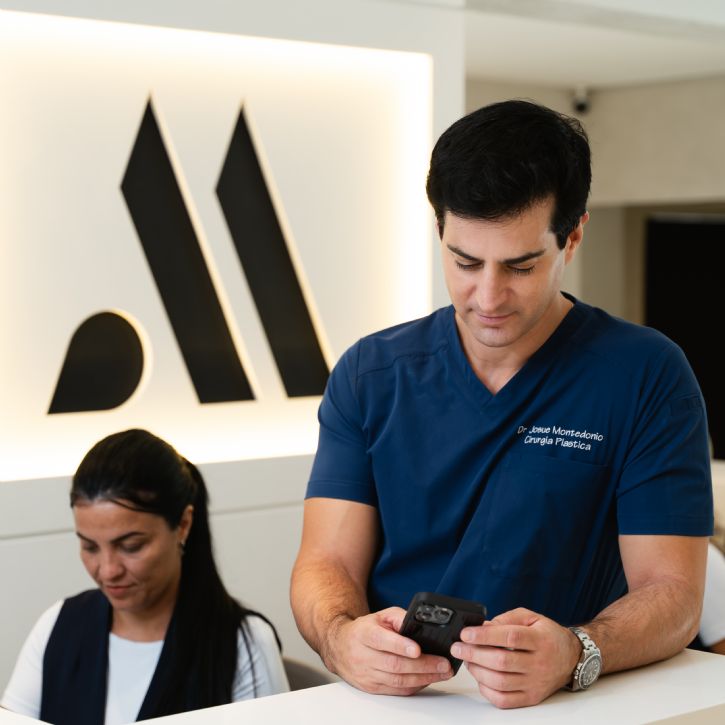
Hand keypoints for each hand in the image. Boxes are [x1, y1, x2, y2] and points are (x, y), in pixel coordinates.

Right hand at [324, 606, 452, 694]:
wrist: (339, 647)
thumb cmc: (364, 630)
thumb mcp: (380, 616)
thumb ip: (399, 617)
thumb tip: (418, 622)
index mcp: (364, 634)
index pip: (382, 641)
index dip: (400, 645)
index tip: (417, 649)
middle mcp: (363, 656)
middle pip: (394, 664)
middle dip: (423, 665)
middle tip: (443, 663)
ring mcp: (367, 674)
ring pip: (397, 680)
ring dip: (423, 678)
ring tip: (441, 672)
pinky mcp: (371, 688)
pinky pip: (396, 690)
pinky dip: (414, 686)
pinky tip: (427, 679)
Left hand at [450, 607, 580, 707]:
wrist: (571, 657)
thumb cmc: (547, 635)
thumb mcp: (531, 618)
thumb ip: (506, 619)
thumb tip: (483, 626)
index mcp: (540, 640)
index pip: (509, 637)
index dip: (485, 635)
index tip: (466, 633)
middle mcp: (539, 663)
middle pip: (501, 661)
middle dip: (474, 654)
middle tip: (457, 647)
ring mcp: (535, 683)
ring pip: (501, 682)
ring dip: (477, 671)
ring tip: (466, 660)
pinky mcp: (531, 697)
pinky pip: (505, 700)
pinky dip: (487, 690)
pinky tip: (480, 678)